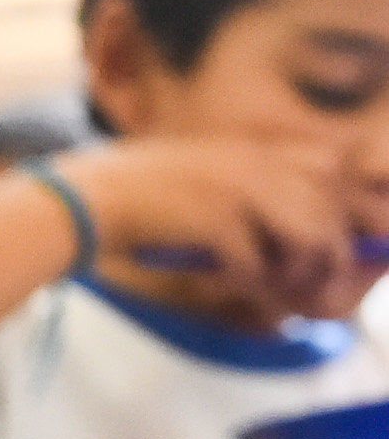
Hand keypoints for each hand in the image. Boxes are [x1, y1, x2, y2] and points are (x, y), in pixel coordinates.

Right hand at [58, 135, 388, 325]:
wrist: (84, 198)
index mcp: (255, 150)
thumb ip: (252, 188)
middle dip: (332, 259)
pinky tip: (224, 283)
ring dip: (296, 275)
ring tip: (270, 288)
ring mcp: (241, 189)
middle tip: (309, 287)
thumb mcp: (204, 173)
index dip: (353, 208)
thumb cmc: (137, 194)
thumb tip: (303, 232)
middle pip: (333, 212)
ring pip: (313, 240)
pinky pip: (261, 265)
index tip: (350, 246)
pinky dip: (248, 284)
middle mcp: (257, 163)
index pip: (333, 169)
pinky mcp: (219, 220)